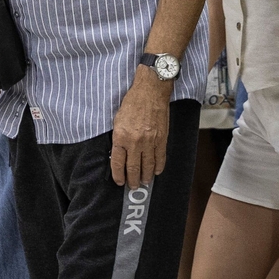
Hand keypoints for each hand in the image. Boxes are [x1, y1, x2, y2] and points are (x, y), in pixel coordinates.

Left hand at [111, 69, 171, 186]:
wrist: (150, 92)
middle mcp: (135, 142)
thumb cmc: (132, 103)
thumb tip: (118, 153)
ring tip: (144, 182)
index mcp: (121, 137)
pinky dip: (158, 167)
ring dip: (145, 177)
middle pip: (133, 168)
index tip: (119, 181)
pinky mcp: (161, 139)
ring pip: (148, 166)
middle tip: (132, 187)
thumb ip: (118, 138)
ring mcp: (149, 142)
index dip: (118, 175)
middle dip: (132, 180)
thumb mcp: (117, 120)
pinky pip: (160, 158)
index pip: (117, 163)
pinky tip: (156, 171)